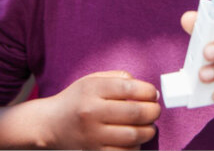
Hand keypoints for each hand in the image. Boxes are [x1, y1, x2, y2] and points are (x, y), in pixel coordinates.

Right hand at [40, 70, 159, 149]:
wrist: (49, 124)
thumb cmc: (78, 100)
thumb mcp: (94, 80)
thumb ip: (121, 78)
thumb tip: (150, 91)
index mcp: (93, 90)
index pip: (131, 88)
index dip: (150, 92)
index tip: (153, 95)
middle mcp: (91, 113)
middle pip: (136, 113)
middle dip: (154, 111)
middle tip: (154, 111)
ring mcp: (91, 135)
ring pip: (133, 135)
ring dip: (148, 131)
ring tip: (148, 126)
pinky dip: (135, 146)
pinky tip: (134, 139)